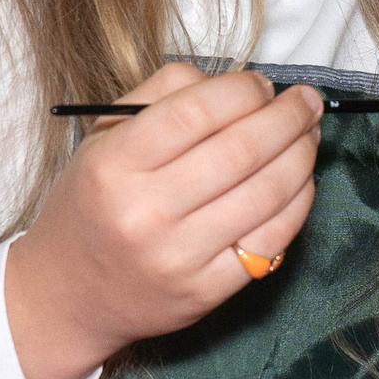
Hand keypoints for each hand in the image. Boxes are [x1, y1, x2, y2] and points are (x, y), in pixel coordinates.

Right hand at [2, 66, 320, 378]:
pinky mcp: (206, 292)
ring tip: (310, 135)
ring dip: (302, 156)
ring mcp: (179, 257)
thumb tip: (236, 84)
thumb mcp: (104, 136)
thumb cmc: (93, 202)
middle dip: (288, 118)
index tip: (264, 85)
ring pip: (266, 194)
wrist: (68, 295)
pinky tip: (300, 181)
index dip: (243, 91)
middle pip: (241, 151)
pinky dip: (297, 204)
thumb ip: (163, 94)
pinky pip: (271, 241)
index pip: (196, 112)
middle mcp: (145, 212)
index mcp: (114, 165)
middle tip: (307, 103)